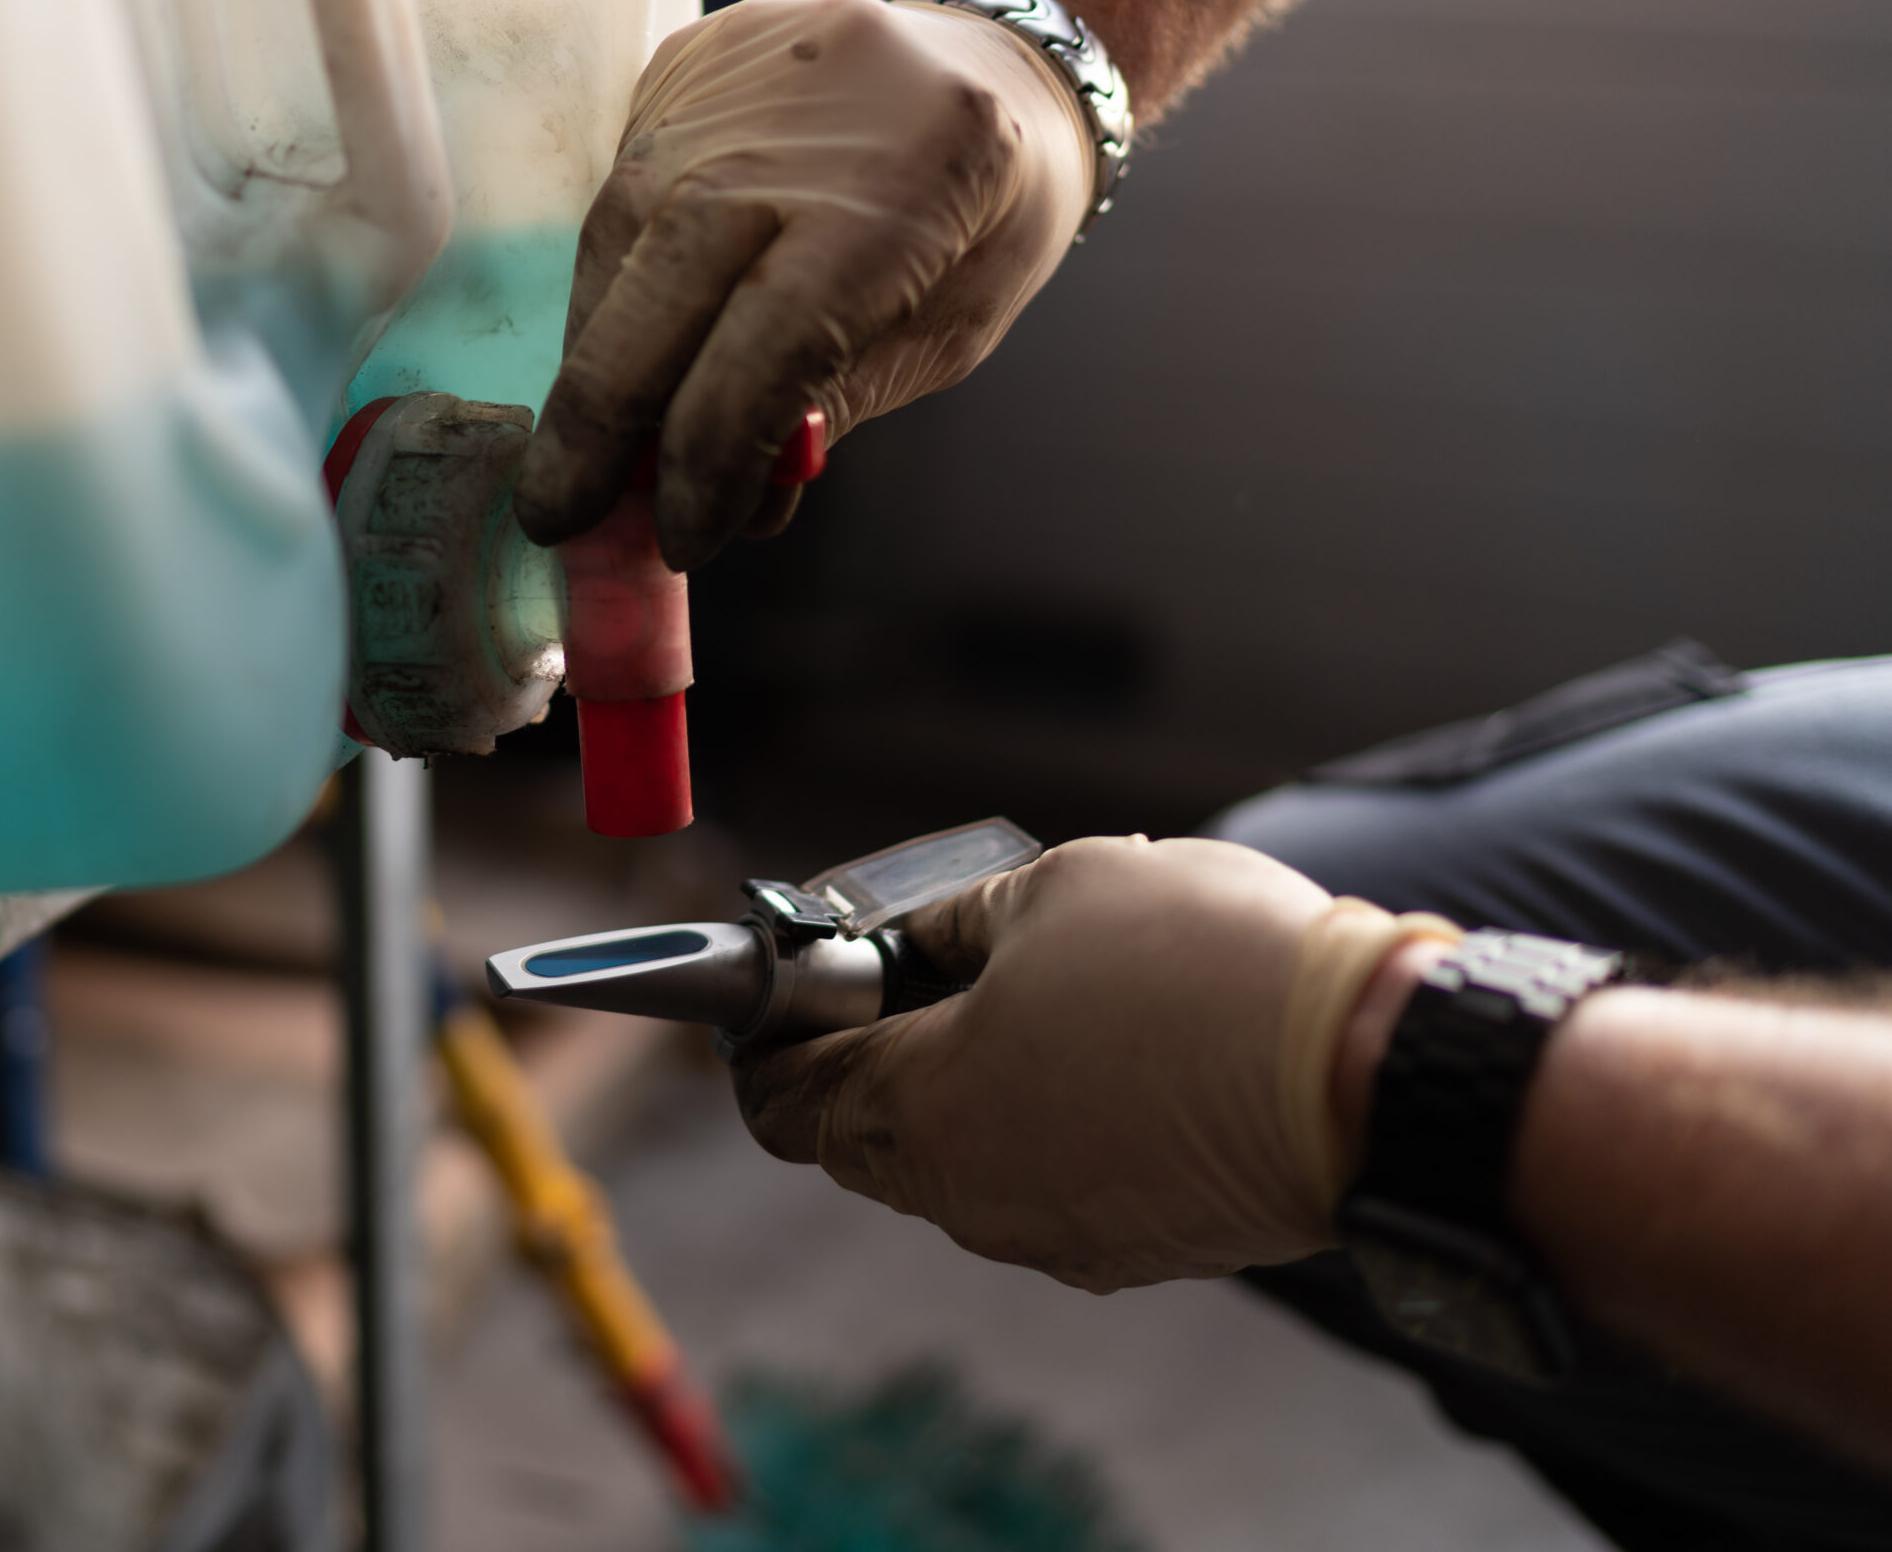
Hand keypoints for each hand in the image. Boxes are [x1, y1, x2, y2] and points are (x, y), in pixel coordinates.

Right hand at [513, 0, 1096, 569]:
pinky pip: (617, 196)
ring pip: (618, 240)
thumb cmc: (989, 213)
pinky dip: (609, 291)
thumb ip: (835, 403)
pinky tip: (618, 352)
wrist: (993, 53)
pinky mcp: (678, 66)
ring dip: (594, 363)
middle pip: (663, 281)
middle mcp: (800, 120)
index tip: (683, 540)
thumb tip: (717, 497)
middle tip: (557, 517)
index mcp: (909, 187)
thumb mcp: (950, 331)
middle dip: (599, 422)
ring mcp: (730, 79)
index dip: (712, 453)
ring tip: (591, 451)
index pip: (773, 338)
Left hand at [731, 835, 1457, 1291]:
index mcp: (917, 1113)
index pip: (784, 1096)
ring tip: (1021, 987)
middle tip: (905, 964)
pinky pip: (1044, 1181)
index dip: (767, 1033)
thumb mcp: (1049, 891)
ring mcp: (1052, 1236)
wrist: (1373, 1074)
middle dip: (866, 1049)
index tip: (784, 980)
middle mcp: (966, 1201)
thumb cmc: (1198, 967)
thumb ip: (949, 924)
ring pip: (957, 1160)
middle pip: (862, 1135)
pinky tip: (1100, 1047)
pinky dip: (1041, 1120)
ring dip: (959, 1082)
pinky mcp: (1134, 1249)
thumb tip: (911, 944)